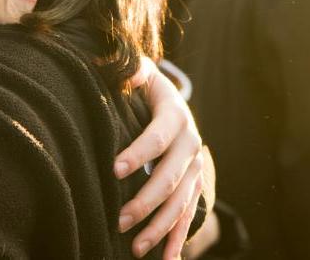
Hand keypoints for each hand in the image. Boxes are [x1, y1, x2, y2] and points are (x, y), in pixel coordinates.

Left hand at [116, 57, 207, 258]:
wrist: (170, 102)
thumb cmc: (143, 88)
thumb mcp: (139, 73)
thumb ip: (128, 70)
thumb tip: (121, 68)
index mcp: (175, 113)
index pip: (159, 136)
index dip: (139, 153)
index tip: (115, 170)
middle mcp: (190, 142)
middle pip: (172, 177)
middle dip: (146, 201)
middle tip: (120, 220)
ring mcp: (194, 167)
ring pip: (181, 202)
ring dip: (160, 228)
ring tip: (136, 248)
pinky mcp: (192, 186)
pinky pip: (187, 216)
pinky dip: (177, 241)